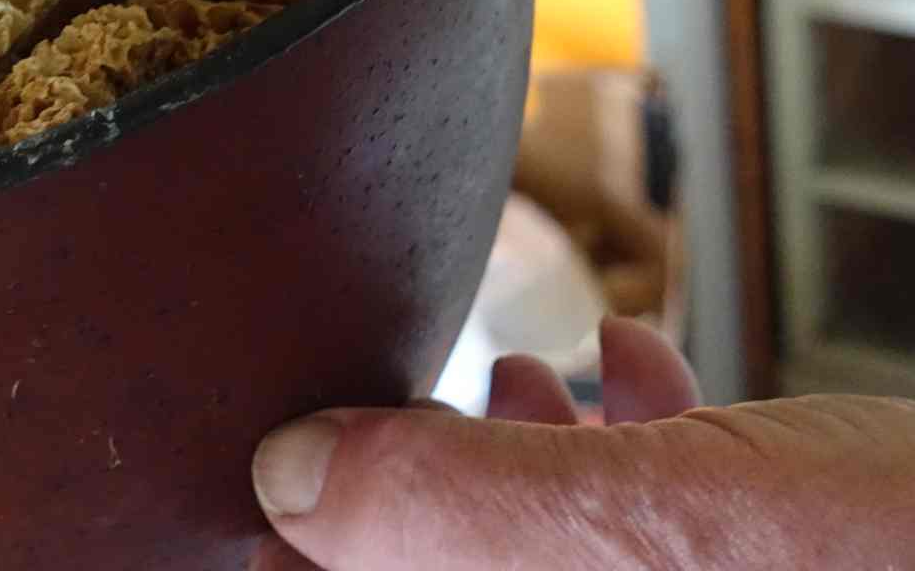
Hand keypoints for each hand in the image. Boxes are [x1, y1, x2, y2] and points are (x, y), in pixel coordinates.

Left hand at [250, 317, 914, 568]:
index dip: (297, 552)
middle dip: (404, 495)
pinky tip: (634, 363)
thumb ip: (451, 508)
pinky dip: (623, 448)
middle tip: (396, 398)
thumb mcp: (642, 530)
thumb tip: (287, 477)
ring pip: (539, 554)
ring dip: (507, 462)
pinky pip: (645, 533)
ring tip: (517, 376)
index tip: (269, 463)